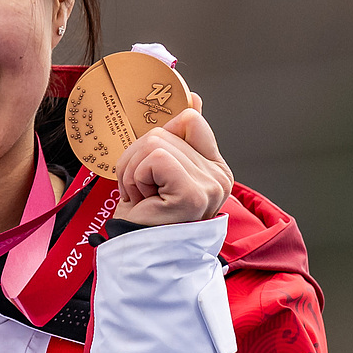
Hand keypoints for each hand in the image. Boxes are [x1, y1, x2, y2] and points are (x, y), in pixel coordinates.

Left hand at [112, 93, 233, 226]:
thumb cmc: (145, 217)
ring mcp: (210, 185)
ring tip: (142, 198)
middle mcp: (219, 176)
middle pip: (164, 130)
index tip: (152, 166)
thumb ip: (177, 137)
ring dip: (133, 171)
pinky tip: (143, 201)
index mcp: (215, 168)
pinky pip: (154, 158)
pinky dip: (136, 178)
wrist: (136, 256)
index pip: (190, 119)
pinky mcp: (193, 193)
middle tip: (142, 192)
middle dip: (137, 160)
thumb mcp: (158, 170)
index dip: (161, 133)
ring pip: (154, 143)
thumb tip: (193, 96)